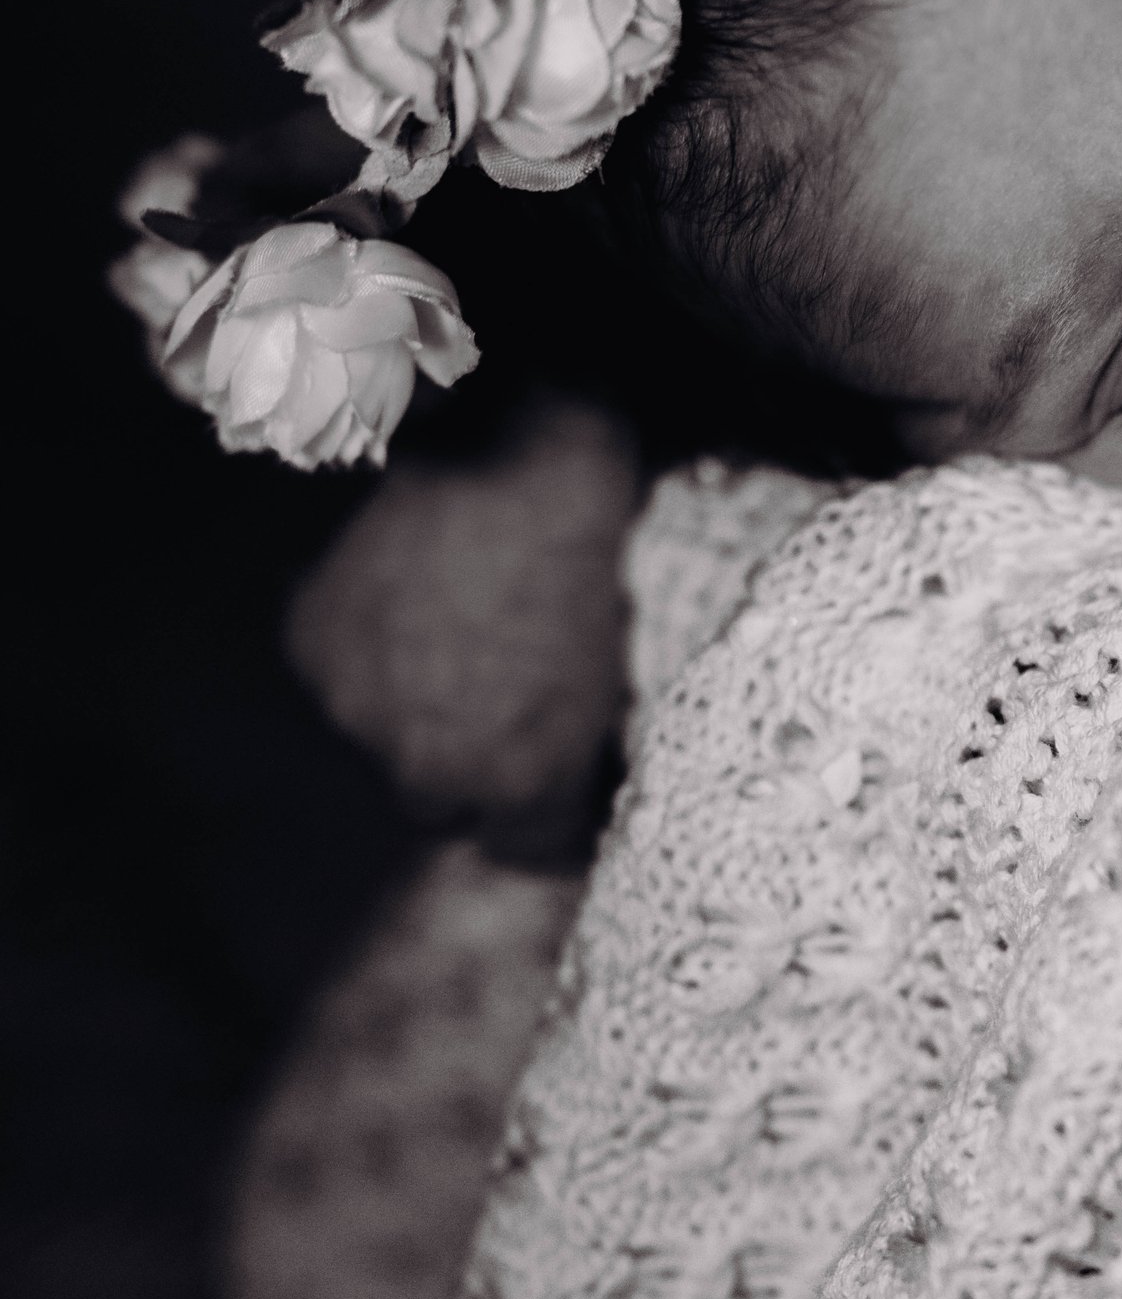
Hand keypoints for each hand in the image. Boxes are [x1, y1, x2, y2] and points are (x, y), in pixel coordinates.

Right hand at [284, 388, 638, 833]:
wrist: (523, 448)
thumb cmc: (603, 554)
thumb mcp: (630, 676)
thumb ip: (597, 757)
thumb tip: (590, 786)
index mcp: (523, 789)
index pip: (528, 850)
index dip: (549, 806)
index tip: (566, 771)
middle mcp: (429, 774)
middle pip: (442, 807)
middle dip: (473, 769)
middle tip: (508, 697)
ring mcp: (358, 713)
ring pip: (381, 742)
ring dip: (413, 708)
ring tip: (462, 629)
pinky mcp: (313, 648)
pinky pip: (340, 676)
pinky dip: (371, 650)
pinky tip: (414, 597)